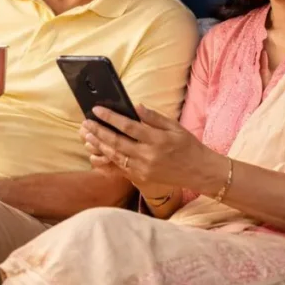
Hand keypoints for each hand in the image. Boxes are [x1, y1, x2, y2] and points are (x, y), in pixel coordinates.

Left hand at [80, 104, 210, 195]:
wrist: (200, 172)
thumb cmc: (188, 146)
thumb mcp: (175, 127)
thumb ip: (153, 117)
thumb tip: (135, 106)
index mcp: (157, 140)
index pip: (128, 126)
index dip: (110, 117)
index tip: (96, 110)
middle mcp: (148, 155)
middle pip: (116, 142)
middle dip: (98, 131)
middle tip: (85, 123)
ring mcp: (143, 169)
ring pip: (115, 156)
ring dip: (98, 145)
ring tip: (86, 135)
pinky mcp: (141, 178)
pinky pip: (120, 168)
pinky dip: (107, 159)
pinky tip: (96, 152)